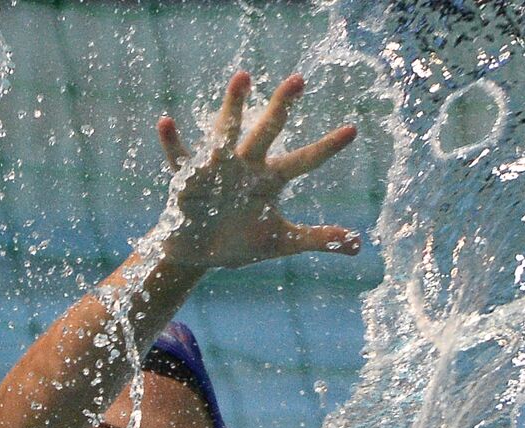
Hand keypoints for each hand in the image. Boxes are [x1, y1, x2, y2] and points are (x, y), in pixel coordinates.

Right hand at [156, 71, 360, 269]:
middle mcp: (246, 165)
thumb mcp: (281, 241)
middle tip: (299, 80)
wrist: (198, 253)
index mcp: (270, 179)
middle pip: (267, 132)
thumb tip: (358, 245)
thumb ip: (317, 238)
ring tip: (242, 78)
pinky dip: (171, 142)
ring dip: (233, 107)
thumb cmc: (240, 240)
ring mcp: (216, 168)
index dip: (327, 148)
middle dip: (281, 108)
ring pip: (226, 133)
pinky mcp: (186, 179)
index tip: (352, 131)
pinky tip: (166, 122)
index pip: (305, 160)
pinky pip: (178, 158)